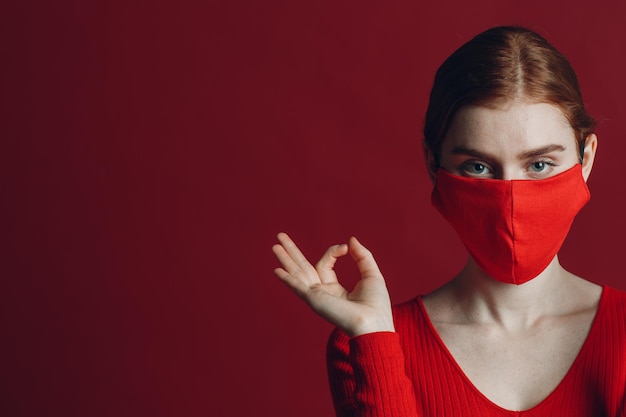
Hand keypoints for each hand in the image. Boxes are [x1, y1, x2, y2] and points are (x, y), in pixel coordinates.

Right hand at [272, 232, 394, 336]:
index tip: (345, 248)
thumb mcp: (371, 274)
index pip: (325, 264)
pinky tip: (276, 270)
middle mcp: (322, 293)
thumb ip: (362, 256)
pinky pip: (298, 287)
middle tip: (280, 236)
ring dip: (286, 259)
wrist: (373, 323)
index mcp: (335, 290)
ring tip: (275, 245)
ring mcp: (316, 296)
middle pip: (303, 267)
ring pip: (298, 273)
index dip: (333, 251)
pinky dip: (287, 279)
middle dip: (292, 252)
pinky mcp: (314, 299)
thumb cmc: (376, 305)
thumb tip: (351, 239)